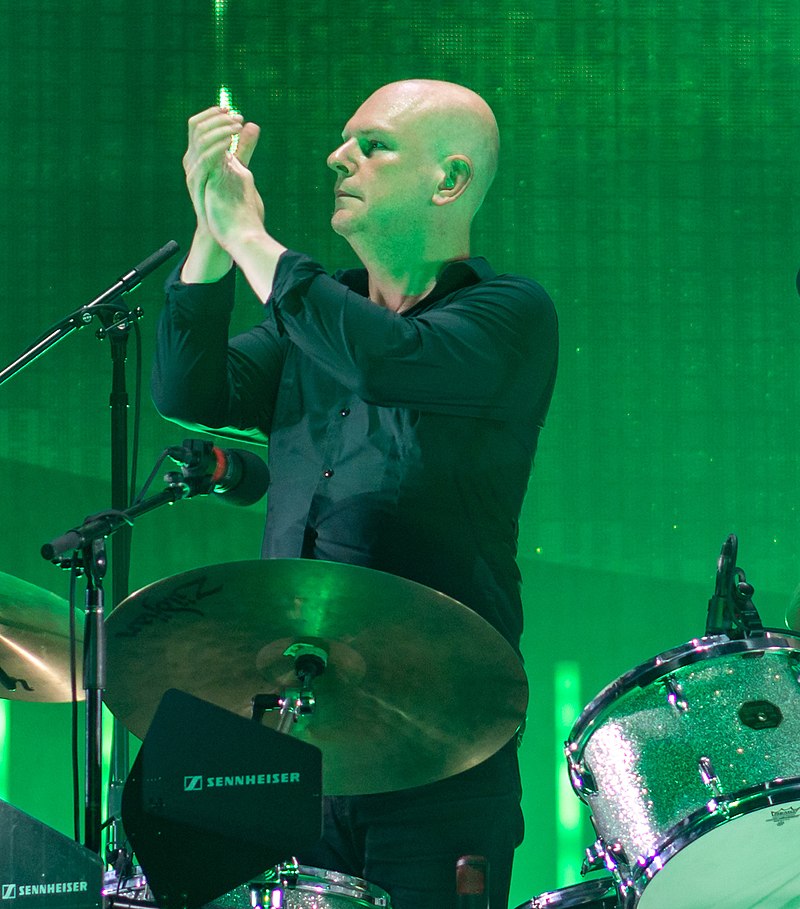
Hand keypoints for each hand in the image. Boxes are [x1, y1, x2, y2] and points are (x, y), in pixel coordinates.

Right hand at [180, 107, 261, 281]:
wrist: (228, 229)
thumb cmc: (233, 202)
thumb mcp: (239, 168)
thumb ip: (244, 147)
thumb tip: (252, 124)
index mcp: (199, 155)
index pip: (198, 124)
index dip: (213, 113)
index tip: (232, 110)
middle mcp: (192, 161)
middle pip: (196, 126)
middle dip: (218, 118)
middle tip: (237, 118)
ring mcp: (193, 172)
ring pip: (200, 138)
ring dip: (220, 129)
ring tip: (237, 128)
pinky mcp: (199, 183)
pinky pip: (204, 157)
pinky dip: (218, 146)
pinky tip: (231, 142)